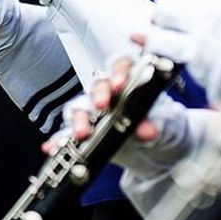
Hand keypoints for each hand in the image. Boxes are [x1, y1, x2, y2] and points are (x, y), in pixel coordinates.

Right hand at [44, 56, 198, 175]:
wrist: (162, 155)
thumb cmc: (166, 129)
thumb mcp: (167, 126)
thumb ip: (157, 125)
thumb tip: (147, 129)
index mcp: (134, 82)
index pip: (123, 65)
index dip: (120, 69)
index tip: (120, 81)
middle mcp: (112, 94)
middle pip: (100, 83)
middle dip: (99, 92)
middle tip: (102, 105)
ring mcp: (98, 113)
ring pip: (81, 106)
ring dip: (79, 117)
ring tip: (82, 133)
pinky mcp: (89, 134)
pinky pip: (69, 134)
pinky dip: (60, 140)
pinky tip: (53, 147)